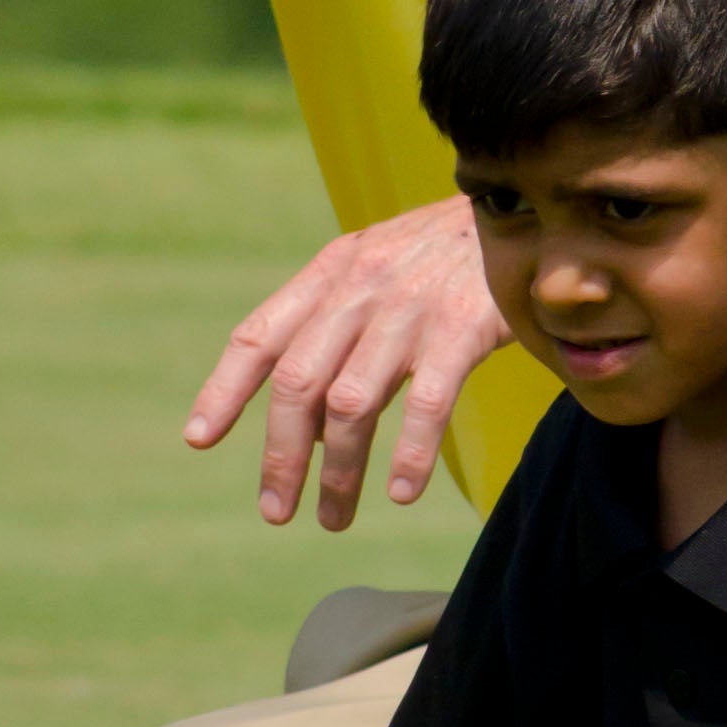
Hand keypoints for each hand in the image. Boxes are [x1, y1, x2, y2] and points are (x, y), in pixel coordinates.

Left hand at [184, 194, 509, 527]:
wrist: (527, 208)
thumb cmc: (446, 254)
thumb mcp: (377, 269)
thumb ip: (336, 333)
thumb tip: (309, 427)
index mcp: (331, 273)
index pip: (260, 334)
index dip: (225, 388)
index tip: (200, 439)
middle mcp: (360, 288)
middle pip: (298, 381)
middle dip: (281, 455)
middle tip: (276, 511)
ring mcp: (410, 307)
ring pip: (352, 403)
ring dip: (339, 471)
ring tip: (333, 518)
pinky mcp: (463, 327)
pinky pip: (426, 402)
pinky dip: (409, 453)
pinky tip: (401, 493)